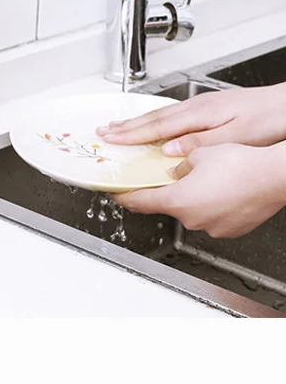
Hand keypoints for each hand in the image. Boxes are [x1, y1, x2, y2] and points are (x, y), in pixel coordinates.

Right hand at [97, 83, 285, 154]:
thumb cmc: (270, 120)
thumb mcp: (237, 137)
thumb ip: (200, 143)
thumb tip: (168, 149)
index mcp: (199, 114)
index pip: (156, 126)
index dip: (129, 134)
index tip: (109, 139)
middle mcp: (196, 107)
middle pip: (152, 117)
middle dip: (125, 126)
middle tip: (102, 131)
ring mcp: (202, 106)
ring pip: (160, 115)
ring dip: (136, 122)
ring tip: (118, 127)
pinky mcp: (209, 108)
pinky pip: (171, 115)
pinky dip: (153, 120)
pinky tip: (151, 124)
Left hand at [112, 143, 285, 237]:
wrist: (275, 177)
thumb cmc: (240, 164)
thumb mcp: (199, 154)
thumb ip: (178, 164)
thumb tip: (174, 169)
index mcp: (177, 200)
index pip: (139, 201)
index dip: (123, 196)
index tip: (114, 193)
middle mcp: (191, 218)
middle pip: (166, 205)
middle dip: (163, 190)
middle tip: (164, 175)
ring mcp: (211, 227)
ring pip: (190, 210)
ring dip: (189, 197)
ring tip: (204, 178)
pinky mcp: (229, 230)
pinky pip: (210, 216)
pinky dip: (209, 204)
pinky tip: (220, 190)